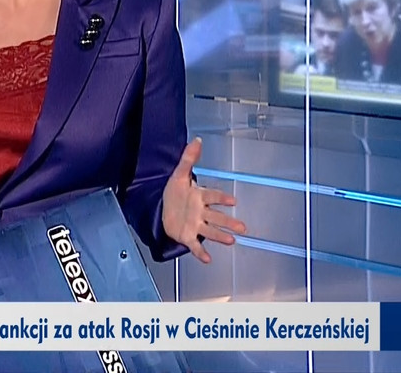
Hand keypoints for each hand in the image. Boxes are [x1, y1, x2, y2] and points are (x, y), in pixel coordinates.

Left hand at [161, 137, 246, 263]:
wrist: (158, 207)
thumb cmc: (174, 192)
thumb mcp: (179, 175)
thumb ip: (189, 159)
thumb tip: (197, 140)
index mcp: (199, 196)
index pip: (212, 196)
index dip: (221, 198)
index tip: (233, 200)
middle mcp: (200, 212)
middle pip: (216, 217)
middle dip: (228, 222)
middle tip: (243, 228)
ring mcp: (194, 225)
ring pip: (209, 231)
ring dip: (219, 236)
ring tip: (231, 241)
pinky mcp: (187, 236)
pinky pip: (195, 245)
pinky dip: (201, 252)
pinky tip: (208, 259)